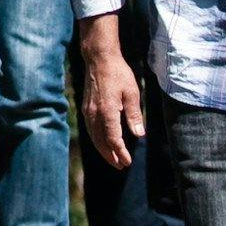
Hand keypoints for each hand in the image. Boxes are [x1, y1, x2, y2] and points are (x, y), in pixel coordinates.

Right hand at [76, 16, 143, 167]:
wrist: (99, 59)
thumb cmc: (118, 73)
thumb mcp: (132, 93)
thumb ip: (134, 115)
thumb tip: (139, 134)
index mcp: (107, 111)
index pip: (113, 138)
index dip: (120, 152)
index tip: (128, 161)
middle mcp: (94, 113)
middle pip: (101, 142)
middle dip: (110, 156)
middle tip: (121, 166)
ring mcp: (88, 111)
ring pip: (94, 137)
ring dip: (103, 150)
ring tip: (113, 158)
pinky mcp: (86, 107)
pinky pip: (90, 129)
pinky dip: (97, 140)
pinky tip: (103, 142)